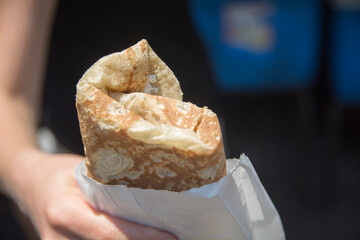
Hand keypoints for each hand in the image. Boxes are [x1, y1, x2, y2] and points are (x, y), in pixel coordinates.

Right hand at [13, 150, 175, 239]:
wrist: (30, 184)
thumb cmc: (59, 172)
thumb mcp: (82, 169)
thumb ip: (109, 185)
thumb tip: (152, 190)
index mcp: (64, 213)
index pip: (109, 233)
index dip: (143, 238)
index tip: (171, 237)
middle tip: (176, 238)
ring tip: (163, 237)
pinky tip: (140, 239)